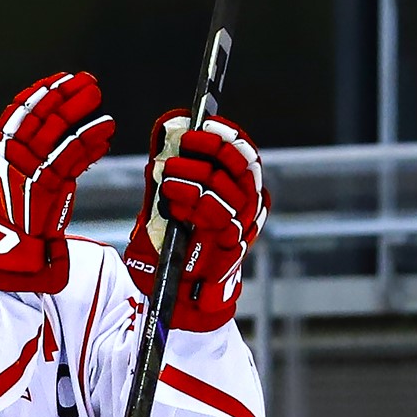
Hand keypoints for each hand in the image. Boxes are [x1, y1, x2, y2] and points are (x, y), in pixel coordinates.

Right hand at [0, 72, 114, 293]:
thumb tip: (53, 138)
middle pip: (40, 115)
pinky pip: (72, 153)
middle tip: (85, 81)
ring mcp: (27, 167)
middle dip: (64, 94)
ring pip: (57, 129)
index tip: (58, 80)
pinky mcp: (46, 183)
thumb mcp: (5, 181)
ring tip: (97, 97)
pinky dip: (91, 138)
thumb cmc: (2, 218)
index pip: (17, 112)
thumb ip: (24, 158)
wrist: (0, 251)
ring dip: (79, 108)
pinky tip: (105, 128)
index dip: (39, 93)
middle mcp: (9, 154)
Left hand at [124, 110, 268, 331]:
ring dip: (192, 175)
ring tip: (167, 175)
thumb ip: (173, 169)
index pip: (244, 151)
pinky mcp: (233, 245)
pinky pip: (217, 215)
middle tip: (184, 143)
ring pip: (225, 186)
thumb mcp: (170, 200)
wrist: (181, 293)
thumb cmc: (177, 243)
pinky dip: (192, 203)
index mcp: (241, 187)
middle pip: (242, 162)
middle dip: (211, 147)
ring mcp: (244, 224)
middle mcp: (250, 203)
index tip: (201, 123)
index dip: (224, 134)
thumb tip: (166, 130)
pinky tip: (173, 201)